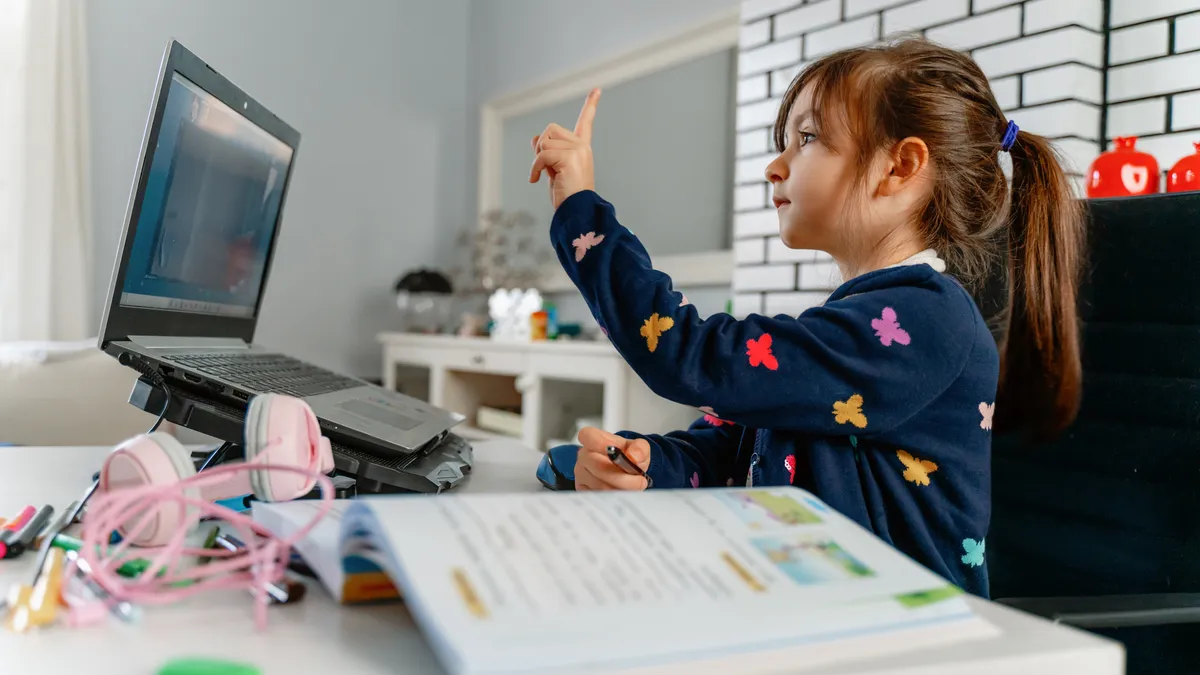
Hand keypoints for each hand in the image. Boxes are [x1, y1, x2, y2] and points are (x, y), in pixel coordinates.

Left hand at [530, 88, 600, 209]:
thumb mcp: (553, 171)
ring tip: (544, 176)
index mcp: (582, 148)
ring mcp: (578, 150)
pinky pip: (542, 154)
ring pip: (544, 142)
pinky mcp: (570, 157)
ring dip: (538, 159)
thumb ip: (546, 153)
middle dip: (541, 147)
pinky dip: (535, 168)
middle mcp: (582, 146)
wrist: (576, 212)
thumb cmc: (566, 197)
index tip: (597, 89)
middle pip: (550, 130)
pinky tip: (536, 180)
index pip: (585, 122)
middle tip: (544, 168)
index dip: (590, 105)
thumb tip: (535, 138)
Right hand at [574, 426, 649, 490]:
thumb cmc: (628, 456)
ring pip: (599, 485)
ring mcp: (581, 475)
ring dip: (620, 489)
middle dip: (621, 477)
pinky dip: (613, 498)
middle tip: (639, 481)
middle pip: (598, 466)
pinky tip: (622, 493)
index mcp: (594, 439)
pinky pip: (597, 497)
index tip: (615, 452)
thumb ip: (639, 448)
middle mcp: (584, 456)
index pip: (587, 436)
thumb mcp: (639, 448)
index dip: (599, 443)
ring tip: (633, 488)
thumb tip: (634, 456)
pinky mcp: (583, 491)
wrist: (626, 471)